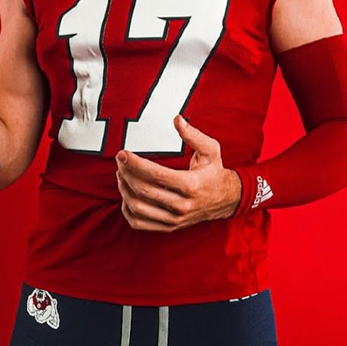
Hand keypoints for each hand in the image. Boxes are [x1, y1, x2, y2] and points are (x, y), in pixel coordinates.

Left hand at [115, 115, 241, 231]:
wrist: (226, 200)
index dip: (135, 163)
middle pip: (143, 191)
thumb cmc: (214, 172)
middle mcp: (181, 205)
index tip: (122, 154)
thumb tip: (177, 119)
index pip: (155, 174)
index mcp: (191, 185)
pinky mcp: (169, 227)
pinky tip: (127, 195)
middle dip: (126, 173)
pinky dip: (127, 210)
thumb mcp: (210, 150)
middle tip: (120, 161)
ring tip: (122, 174)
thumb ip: (193, 134)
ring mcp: (174, 218)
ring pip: (138, 208)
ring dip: (124, 190)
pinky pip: (139, 223)